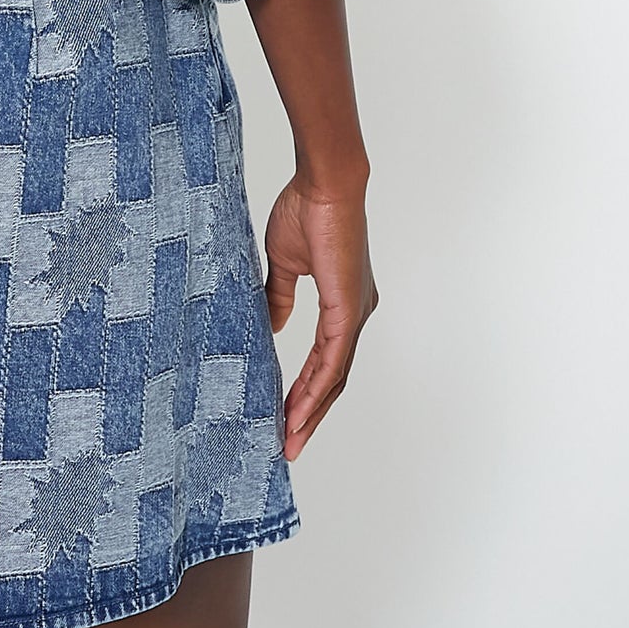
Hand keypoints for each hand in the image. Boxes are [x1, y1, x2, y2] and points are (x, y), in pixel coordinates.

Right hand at [263, 175, 377, 461]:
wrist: (324, 184)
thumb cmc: (306, 211)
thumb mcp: (286, 262)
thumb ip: (280, 296)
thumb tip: (273, 326)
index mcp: (343, 304)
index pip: (325, 359)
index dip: (306, 390)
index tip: (284, 415)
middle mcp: (355, 315)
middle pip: (333, 379)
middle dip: (310, 413)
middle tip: (287, 443)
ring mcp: (355, 315)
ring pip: (334, 377)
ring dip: (310, 411)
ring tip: (288, 439)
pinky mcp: (349, 311)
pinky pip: (332, 362)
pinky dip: (315, 390)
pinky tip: (297, 411)